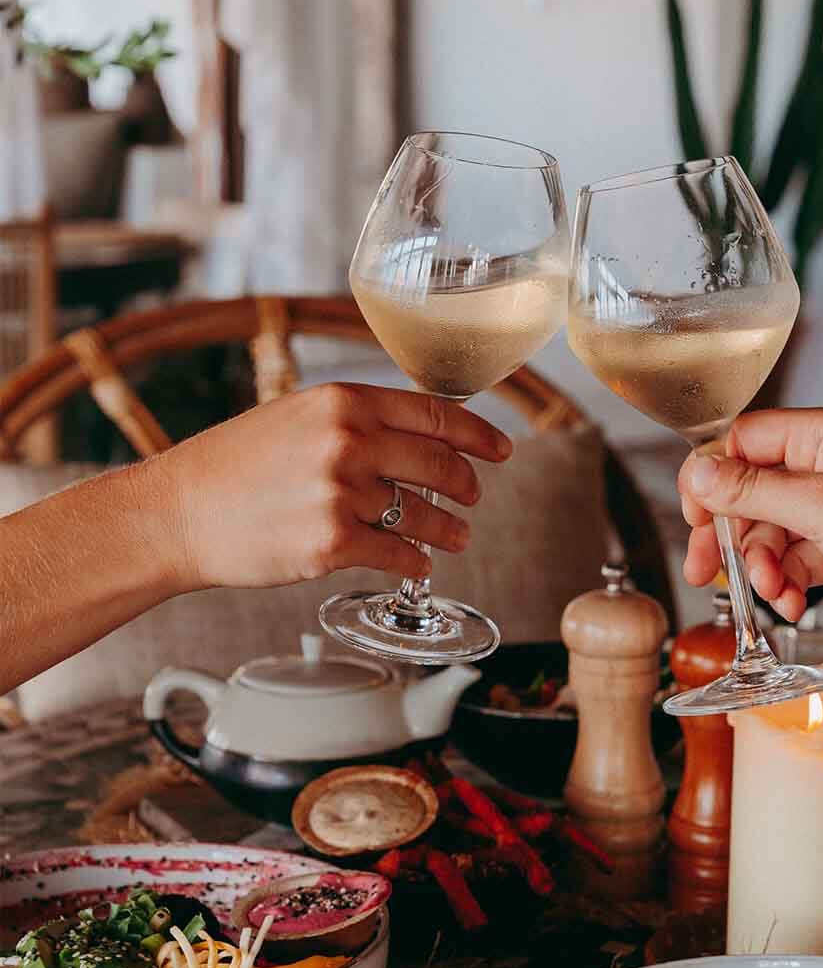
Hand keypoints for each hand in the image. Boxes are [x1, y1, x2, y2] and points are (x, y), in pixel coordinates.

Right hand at [151, 383, 511, 591]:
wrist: (177, 513)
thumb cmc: (233, 466)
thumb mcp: (297, 417)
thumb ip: (356, 421)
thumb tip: (419, 434)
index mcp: (344, 401)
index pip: (437, 413)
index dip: (479, 436)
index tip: (501, 450)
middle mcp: (349, 442)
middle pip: (442, 465)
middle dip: (468, 486)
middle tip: (473, 498)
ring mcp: (342, 494)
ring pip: (426, 516)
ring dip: (449, 531)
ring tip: (456, 538)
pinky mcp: (333, 544)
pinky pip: (400, 557)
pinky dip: (417, 564)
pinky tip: (420, 566)